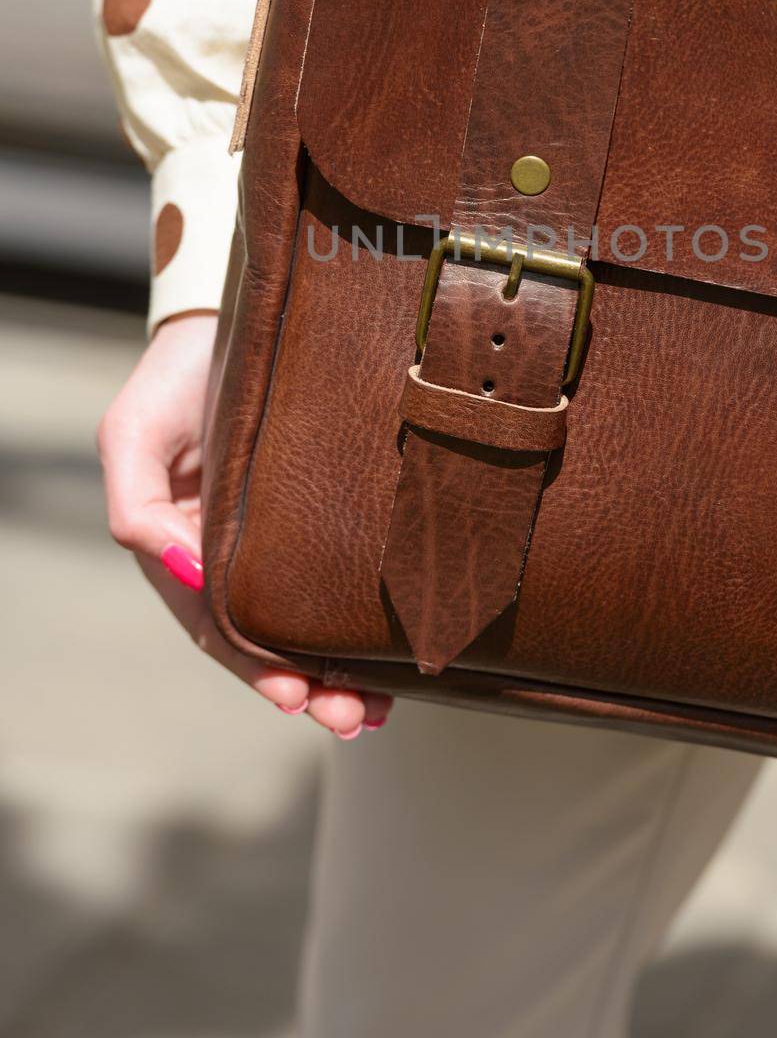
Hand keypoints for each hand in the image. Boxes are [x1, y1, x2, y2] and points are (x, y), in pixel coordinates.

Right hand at [98, 311, 389, 738]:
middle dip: (308, 688)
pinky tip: (381, 655)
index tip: (296, 698)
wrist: (227, 319)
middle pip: (266, 640)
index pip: (218, 626)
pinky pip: (330, 579)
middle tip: (354, 720)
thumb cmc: (176, 374)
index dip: (256, 668)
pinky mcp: (314, 516)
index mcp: (181, 546)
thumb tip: (178, 565)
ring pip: (302, 621)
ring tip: (376, 710)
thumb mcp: (134, 431)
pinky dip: (349, 621)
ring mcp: (271, 539)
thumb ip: (136, 502)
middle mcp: (228, 553)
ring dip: (335, 672)